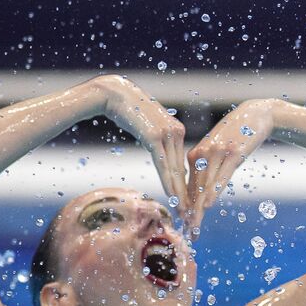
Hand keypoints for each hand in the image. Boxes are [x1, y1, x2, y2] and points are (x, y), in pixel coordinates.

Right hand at [89, 75, 189, 206]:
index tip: (189, 200)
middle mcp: (177, 132)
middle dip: (186, 193)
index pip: (183, 163)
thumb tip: (164, 156)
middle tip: (191, 212)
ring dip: (179, 192)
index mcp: (178, 131)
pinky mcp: (155, 137)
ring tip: (184, 210)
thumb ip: (159, 141)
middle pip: (183, 169)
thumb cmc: (129, 110)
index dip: (186, 184)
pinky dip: (168, 181)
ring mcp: (167, 134)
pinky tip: (172, 194)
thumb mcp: (149, 127)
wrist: (114, 93)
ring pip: (175, 169)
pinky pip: (163, 164)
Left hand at [183, 100, 274, 232]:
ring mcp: (218, 153)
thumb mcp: (220, 151)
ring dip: (199, 208)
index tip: (185, 225)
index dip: (187, 207)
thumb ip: (209, 168)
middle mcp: (203, 154)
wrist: (257, 114)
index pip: (188, 187)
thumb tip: (204, 192)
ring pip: (205, 186)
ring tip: (195, 225)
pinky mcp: (233, 153)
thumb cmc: (238, 134)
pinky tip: (209, 205)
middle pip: (194, 189)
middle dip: (191, 213)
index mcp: (195, 154)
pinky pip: (222, 176)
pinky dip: (214, 191)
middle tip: (188, 232)